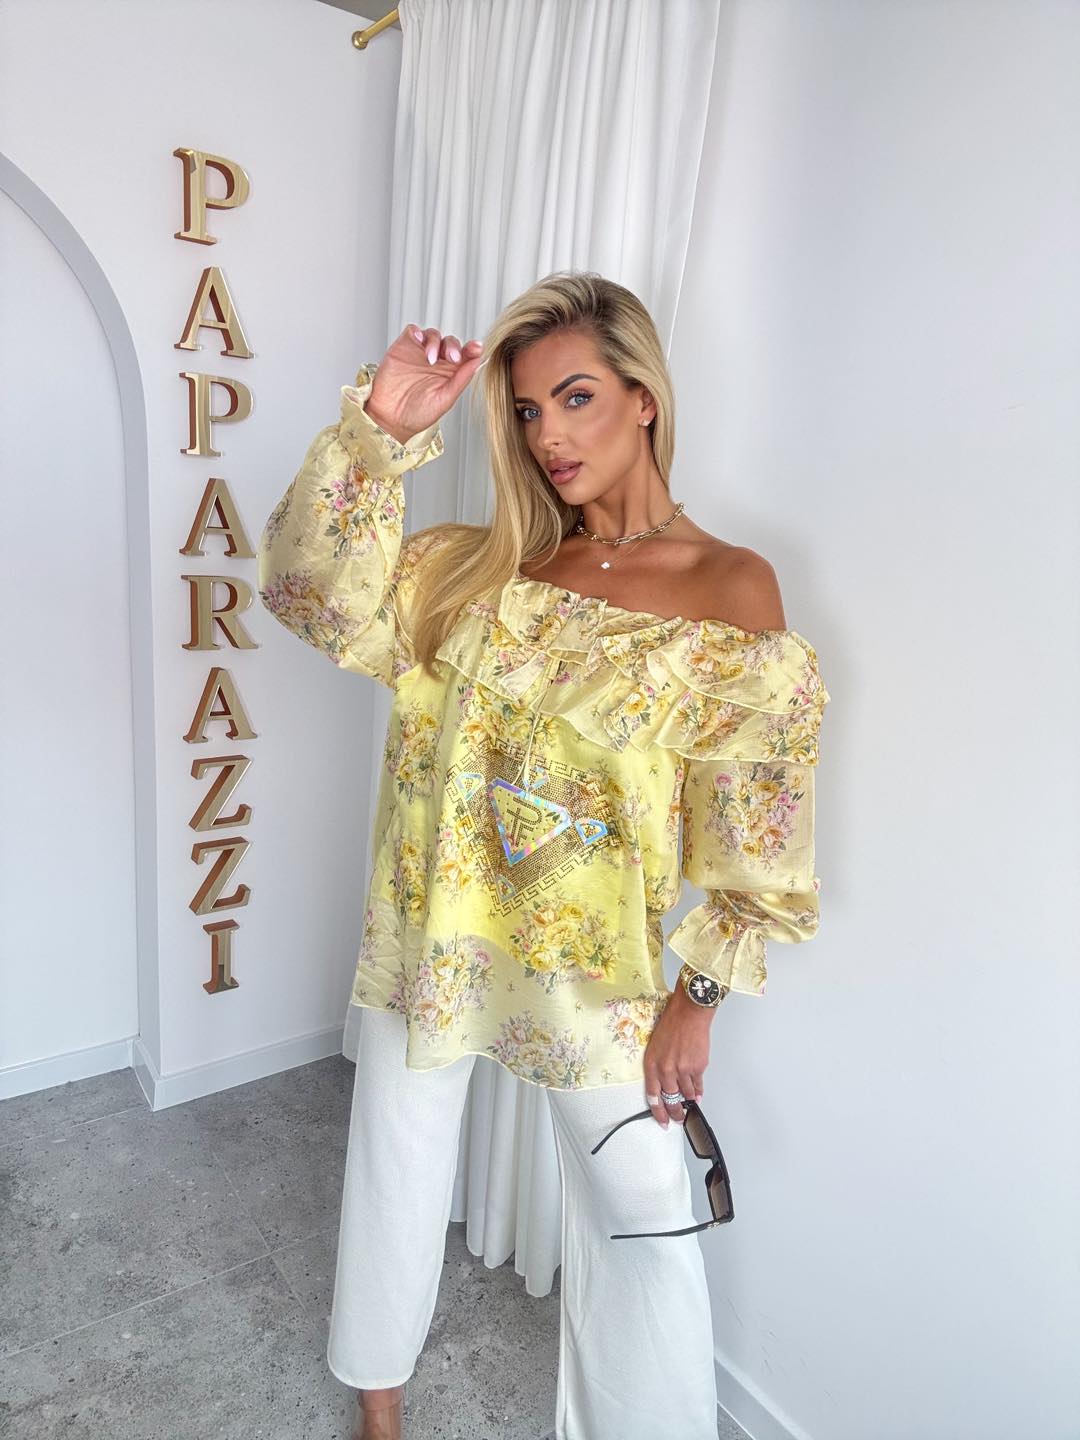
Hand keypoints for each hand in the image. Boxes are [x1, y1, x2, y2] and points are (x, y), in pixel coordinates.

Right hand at [365, 324, 484, 443]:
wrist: (389, 418)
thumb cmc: (416, 415)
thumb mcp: (445, 399)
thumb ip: (461, 380)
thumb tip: (478, 361)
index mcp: (450, 374)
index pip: (465, 356)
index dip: (472, 349)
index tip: (476, 349)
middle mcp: (437, 362)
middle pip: (450, 342)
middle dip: (453, 346)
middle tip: (453, 358)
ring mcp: (420, 353)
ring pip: (433, 335)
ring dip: (435, 343)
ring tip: (430, 359)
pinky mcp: (403, 347)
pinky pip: (413, 331)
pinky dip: (417, 332)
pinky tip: (419, 342)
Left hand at [643, 983, 713, 1126]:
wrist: (689, 1012)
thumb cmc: (672, 1023)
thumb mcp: (655, 1045)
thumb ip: (658, 1065)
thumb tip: (665, 1081)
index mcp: (652, 1064)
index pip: (653, 1095)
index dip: (658, 1111)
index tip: (662, 1120)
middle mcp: (666, 1069)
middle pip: (670, 1099)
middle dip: (675, 1112)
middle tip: (678, 1119)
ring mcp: (682, 1070)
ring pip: (686, 1094)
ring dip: (688, 1102)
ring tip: (689, 1107)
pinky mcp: (697, 1067)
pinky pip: (698, 1086)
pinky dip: (698, 1092)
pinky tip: (698, 1096)